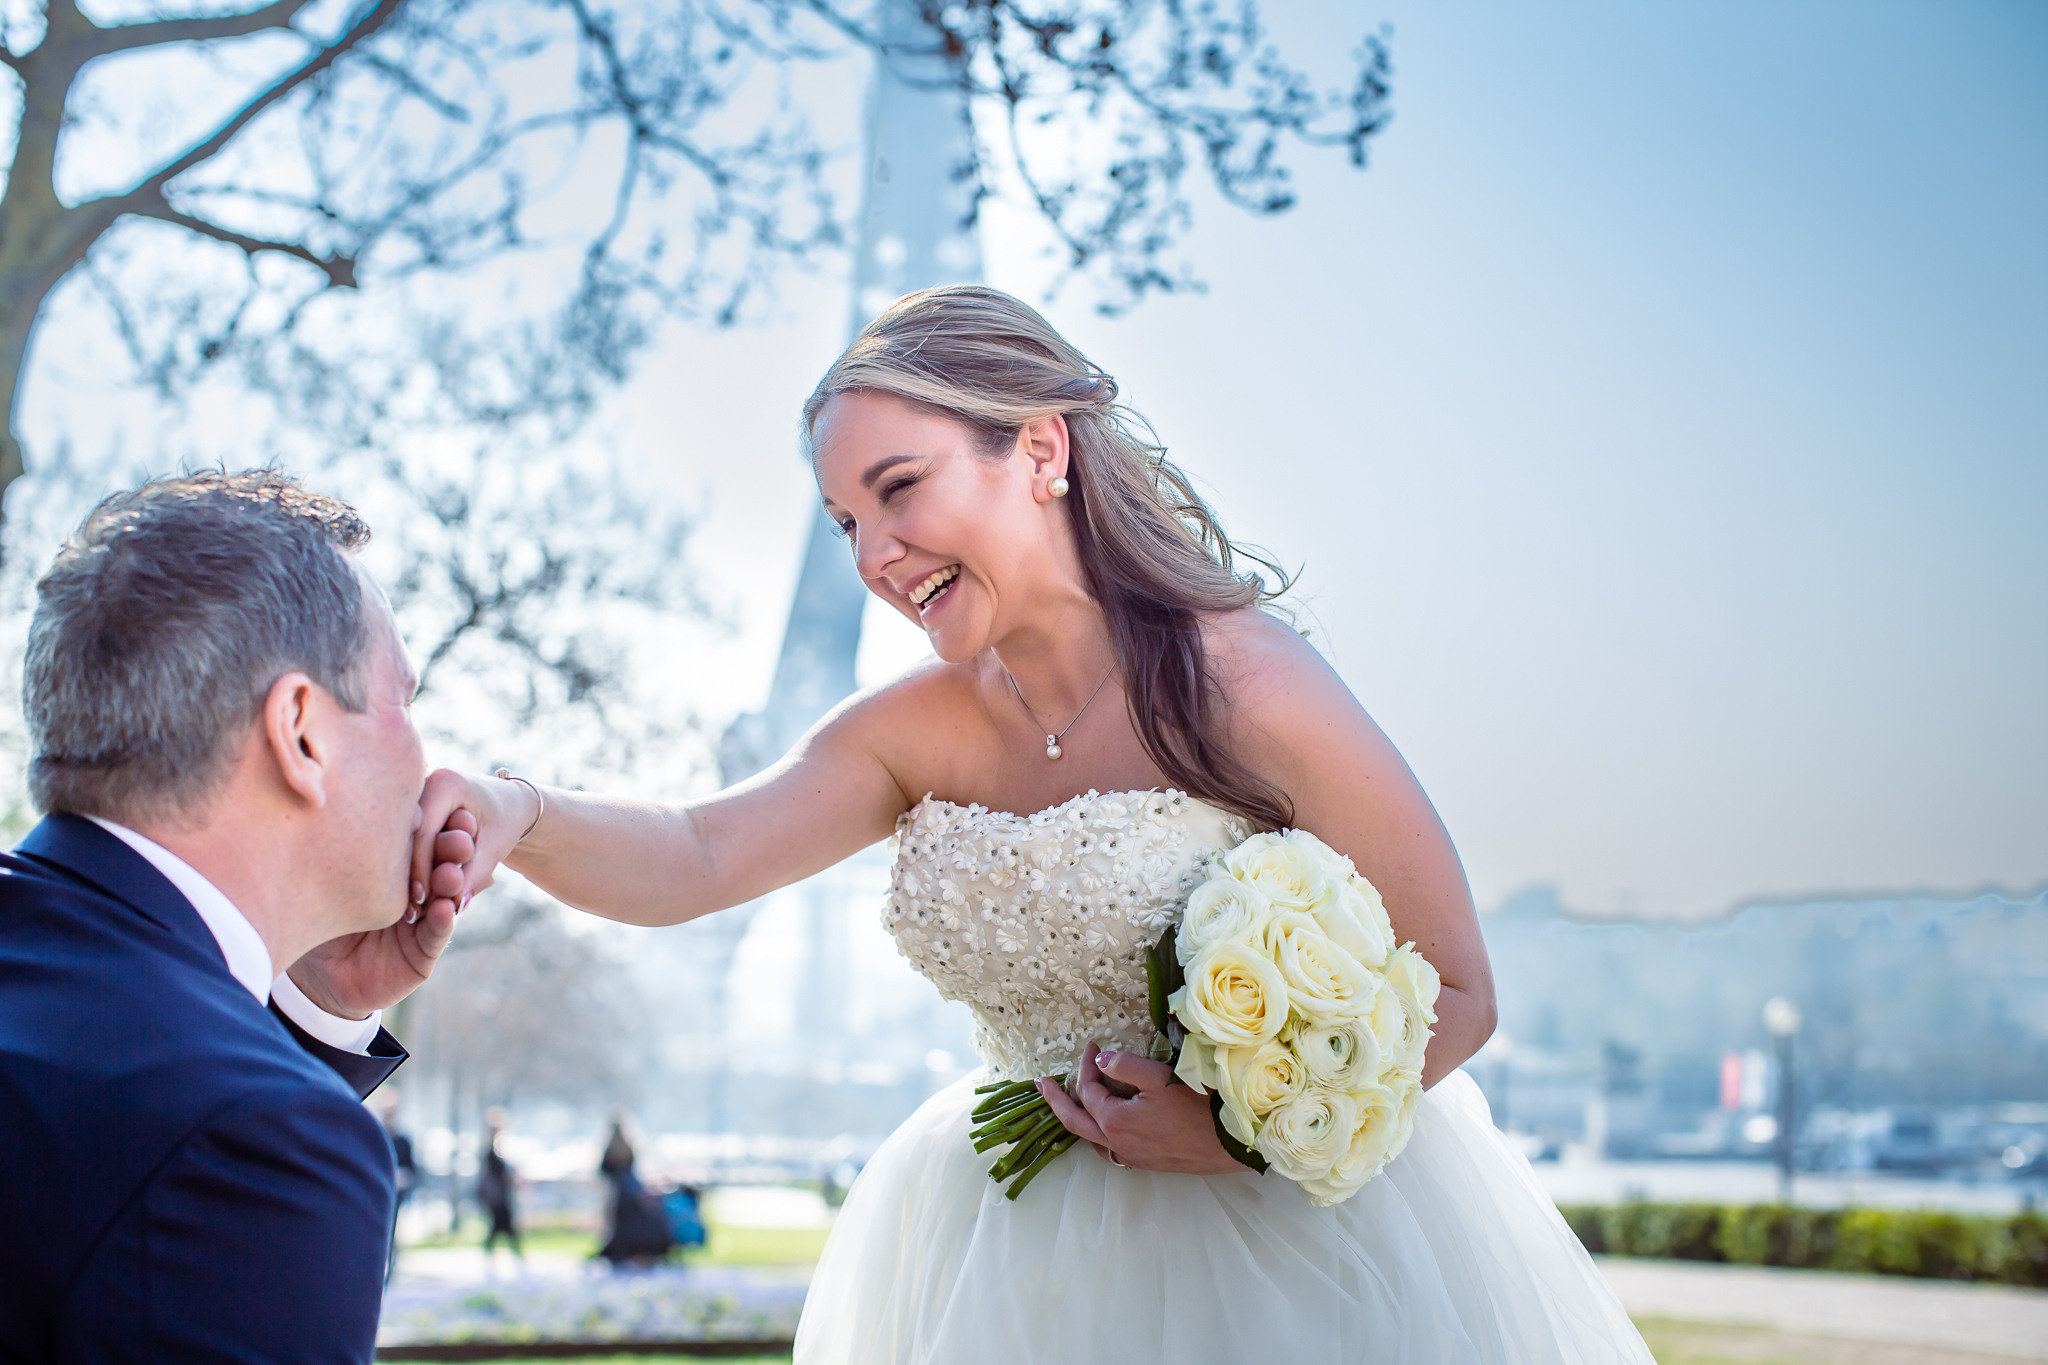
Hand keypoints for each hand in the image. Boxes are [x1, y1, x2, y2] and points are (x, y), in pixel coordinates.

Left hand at [287, 813, 472, 1017]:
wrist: (315, 976)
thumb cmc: (317, 919)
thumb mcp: (330, 880)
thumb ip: (350, 852)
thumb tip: (348, 803)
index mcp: (395, 869)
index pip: (418, 842)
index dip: (433, 829)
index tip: (444, 813)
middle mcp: (413, 892)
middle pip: (437, 865)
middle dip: (451, 853)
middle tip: (461, 841)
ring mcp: (421, 922)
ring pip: (444, 898)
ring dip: (451, 885)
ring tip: (451, 875)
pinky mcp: (423, 954)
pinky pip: (436, 935)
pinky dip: (442, 921)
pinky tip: (445, 908)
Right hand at [410, 768, 533, 920]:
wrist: (505, 803)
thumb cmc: (503, 824)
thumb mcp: (493, 849)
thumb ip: (474, 876)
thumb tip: (455, 908)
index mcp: (446, 784)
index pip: (423, 832)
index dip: (420, 870)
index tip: (421, 902)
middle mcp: (423, 780)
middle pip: (405, 835)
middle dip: (407, 875)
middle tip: (409, 912)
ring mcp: (411, 789)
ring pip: (399, 837)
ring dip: (402, 873)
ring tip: (407, 909)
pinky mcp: (407, 803)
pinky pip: (401, 836)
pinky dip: (404, 864)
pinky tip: (405, 894)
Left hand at [1035, 1042, 1247, 1174]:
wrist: (1227, 1144)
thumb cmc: (1197, 1108)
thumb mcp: (1159, 1078)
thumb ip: (1125, 1065)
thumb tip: (1101, 1060)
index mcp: (1115, 1120)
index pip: (1089, 1089)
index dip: (1086, 1064)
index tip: (1091, 1045)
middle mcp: (1115, 1143)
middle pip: (1073, 1121)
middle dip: (1055, 1100)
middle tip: (1041, 1083)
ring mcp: (1128, 1156)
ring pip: (1089, 1138)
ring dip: (1075, 1118)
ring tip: (1067, 1101)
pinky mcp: (1143, 1162)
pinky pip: (1107, 1148)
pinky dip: (1095, 1134)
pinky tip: (1101, 1126)